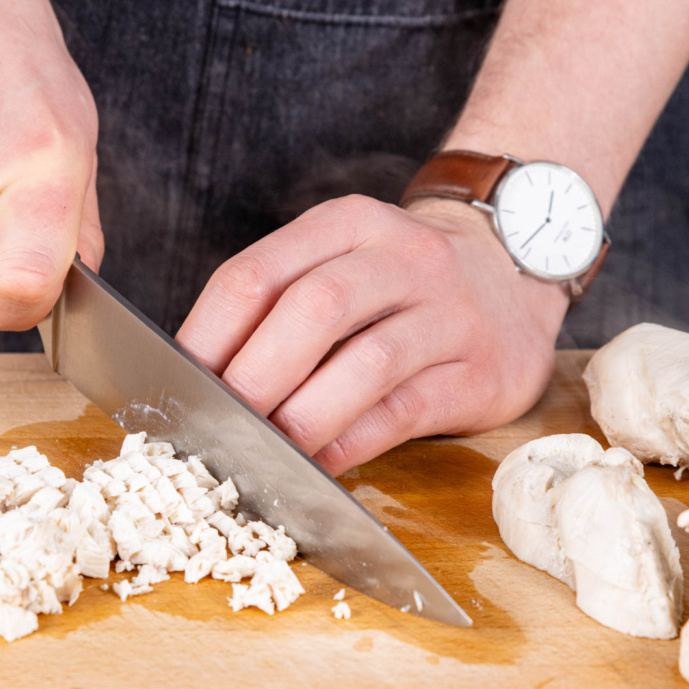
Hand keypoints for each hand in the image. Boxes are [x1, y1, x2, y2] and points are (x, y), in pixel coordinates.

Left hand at [176, 195, 569, 474]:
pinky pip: (402, 412)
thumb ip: (279, 308)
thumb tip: (198, 382)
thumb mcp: (341, 263)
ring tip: (262, 452)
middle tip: (217, 427)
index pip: (256, 275)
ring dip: (301, 419)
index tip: (174, 385)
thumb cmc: (398, 284)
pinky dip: (349, 445)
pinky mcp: (478, 371)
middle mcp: (402, 257)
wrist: (514, 274)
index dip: (206, 338)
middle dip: (252, 379)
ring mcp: (449, 313)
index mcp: (346, 225)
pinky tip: (317, 464)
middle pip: (310, 312)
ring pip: (363, 365)